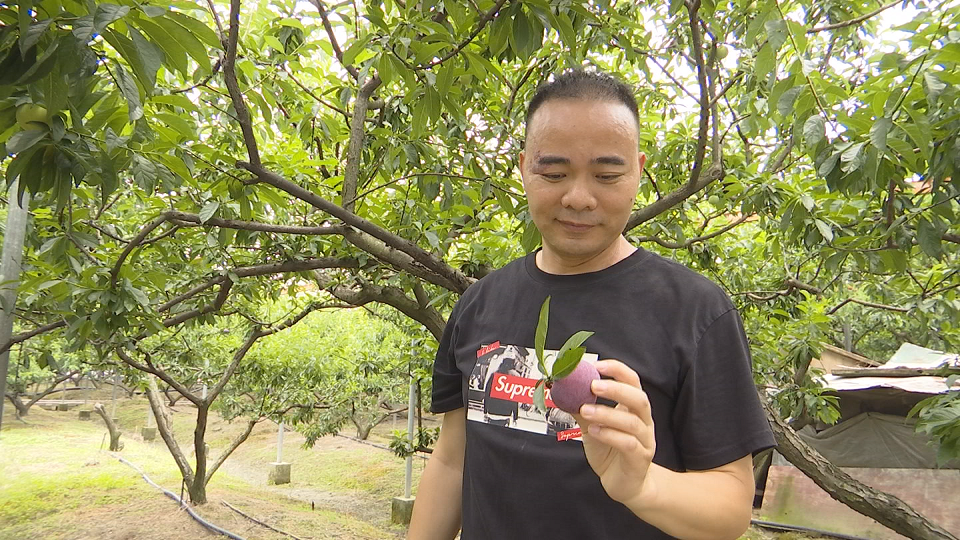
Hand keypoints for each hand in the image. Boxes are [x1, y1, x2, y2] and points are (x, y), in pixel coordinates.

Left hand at [573, 359, 656, 506]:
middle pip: (639, 398)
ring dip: (607, 413)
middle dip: (616, 388)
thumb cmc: (609, 451)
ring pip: (632, 422)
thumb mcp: (592, 427)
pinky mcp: (640, 459)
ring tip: (586, 410)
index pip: (632, 382)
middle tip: (593, 385)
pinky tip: (595, 431)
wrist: (624, 484)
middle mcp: (643, 422)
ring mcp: (645, 441)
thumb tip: (561, 391)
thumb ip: (581, 409)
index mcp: (633, 409)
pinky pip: (629, 444)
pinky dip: (611, 435)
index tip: (597, 365)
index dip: (617, 370)